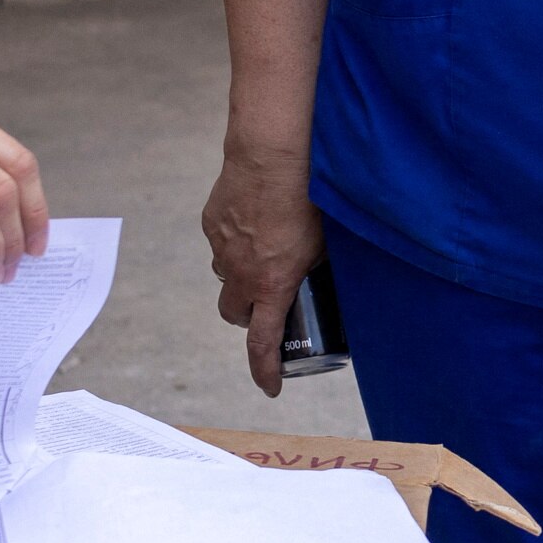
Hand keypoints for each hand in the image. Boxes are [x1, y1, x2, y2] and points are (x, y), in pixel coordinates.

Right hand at [202, 145, 324, 396]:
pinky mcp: (211, 222)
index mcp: (272, 284)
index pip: (261, 343)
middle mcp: (240, 272)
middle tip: (268, 303)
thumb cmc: (308, 196)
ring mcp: (222, 247)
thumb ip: (321, 265)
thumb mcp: (326, 242)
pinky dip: (235, 243)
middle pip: (234, 313)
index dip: (265, 370)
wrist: (271, 155)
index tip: (271, 386)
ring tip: (263, 255)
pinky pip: (220, 243)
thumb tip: (331, 272)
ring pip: (225, 276)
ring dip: (240, 277)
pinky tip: (254, 222)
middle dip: (249, 315)